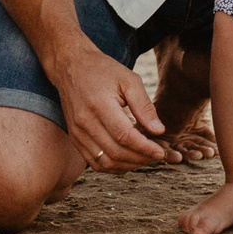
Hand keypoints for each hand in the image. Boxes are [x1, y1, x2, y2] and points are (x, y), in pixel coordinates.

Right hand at [48, 47, 178, 171]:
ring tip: (144, 158)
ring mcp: (77, 132)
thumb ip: (144, 106)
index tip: (161, 152)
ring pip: (105, 162)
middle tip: (157, 155)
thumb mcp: (129, 80)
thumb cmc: (103, 71)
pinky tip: (127, 160)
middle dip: (140, 159)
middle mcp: (84, 122)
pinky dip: (114, 167)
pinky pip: (94, 162)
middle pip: (116, 152)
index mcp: (99, 105)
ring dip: (128, 165)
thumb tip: (159, 131)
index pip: (125, 136)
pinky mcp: (74, 138)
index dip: (145, 148)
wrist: (71, 66)